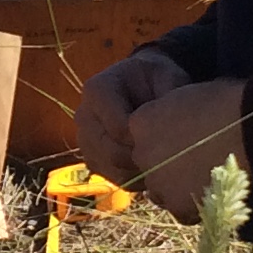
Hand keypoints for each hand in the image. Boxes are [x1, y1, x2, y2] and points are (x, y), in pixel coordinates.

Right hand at [75, 45, 194, 184]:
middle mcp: (84, 115)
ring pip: (111, 169)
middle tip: (168, 157)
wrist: (145, 87)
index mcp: (97, 90)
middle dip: (141, 158)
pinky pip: (113, 178)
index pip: (118, 127)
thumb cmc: (156, 78)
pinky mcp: (93, 159)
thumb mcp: (166, 74)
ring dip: (139, 171)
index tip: (167, 136)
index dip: (145, 137)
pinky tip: (153, 169)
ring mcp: (85, 140)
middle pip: (110, 152)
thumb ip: (168, 93)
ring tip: (162, 163)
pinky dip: (136, 179)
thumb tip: (167, 121)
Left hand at [122, 78, 248, 222]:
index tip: (187, 135)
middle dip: (168, 161)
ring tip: (209, 178)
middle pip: (150, 162)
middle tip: (198, 158)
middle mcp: (142, 153)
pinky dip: (197, 204)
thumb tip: (180, 122)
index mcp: (141, 121)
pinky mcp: (178, 206)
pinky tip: (217, 192)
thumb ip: (172, 112)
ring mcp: (158, 182)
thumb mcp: (188, 95)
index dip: (166, 135)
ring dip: (179, 186)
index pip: (144, 133)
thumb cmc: (228, 102)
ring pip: (162, 189)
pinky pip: (182, 209)